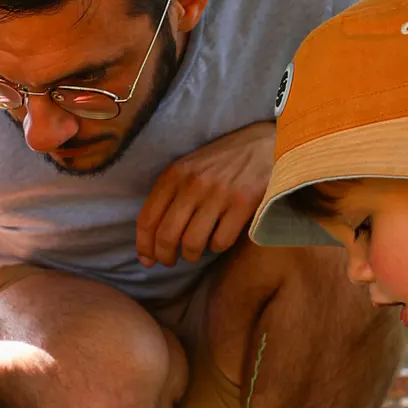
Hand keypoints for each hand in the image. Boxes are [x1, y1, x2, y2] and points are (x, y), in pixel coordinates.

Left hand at [136, 122, 274, 266]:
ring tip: (194, 253)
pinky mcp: (243, 204)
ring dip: (191, 255)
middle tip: (169, 262)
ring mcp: (219, 194)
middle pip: (167, 236)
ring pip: (192, 243)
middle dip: (164, 256)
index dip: (143, 245)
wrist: (264, 144)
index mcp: (175, 174)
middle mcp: (193, 184)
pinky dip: (216, 246)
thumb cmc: (223, 161)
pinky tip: (218, 238)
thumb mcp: (190, 167)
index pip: (148, 218)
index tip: (146, 260)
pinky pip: (220, 241)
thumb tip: (152, 237)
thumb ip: (170, 194)